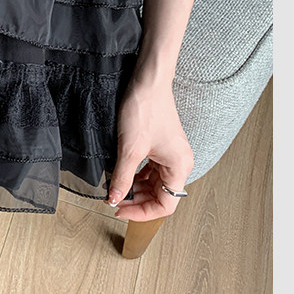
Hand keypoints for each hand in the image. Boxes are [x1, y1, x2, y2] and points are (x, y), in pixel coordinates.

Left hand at [107, 76, 193, 220]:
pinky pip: (150, 170)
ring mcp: (170, 155)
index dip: (142, 212)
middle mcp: (179, 163)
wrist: (147, 82)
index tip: (120, 210)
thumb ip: (122, 177)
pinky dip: (135, 176)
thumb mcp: (129, 149)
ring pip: (153, 184)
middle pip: (160, 195)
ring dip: (135, 189)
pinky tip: (121, 176)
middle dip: (137, 201)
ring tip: (115, 189)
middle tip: (114, 201)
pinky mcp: (160, 147)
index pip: (165, 205)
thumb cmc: (145, 108)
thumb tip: (114, 198)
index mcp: (179, 166)